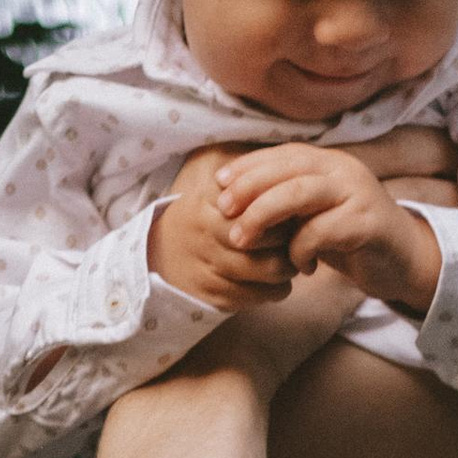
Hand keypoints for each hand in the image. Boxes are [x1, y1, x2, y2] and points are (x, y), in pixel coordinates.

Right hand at [151, 142, 295, 310]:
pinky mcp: (216, 296)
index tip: (288, 207)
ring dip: (289, 265)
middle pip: (269, 235)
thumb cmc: (201, 217)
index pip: (260, 200)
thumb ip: (243, 169)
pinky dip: (278, 289)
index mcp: (209, 199)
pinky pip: (262, 295)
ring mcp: (211, 266)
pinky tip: (275, 280)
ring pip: (271, 269)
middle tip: (296, 236)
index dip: (281, 205)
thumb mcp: (210, 180)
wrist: (160, 258)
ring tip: (289, 258)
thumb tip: (283, 161)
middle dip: (291, 236)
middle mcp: (208, 232)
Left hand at [216, 142, 446, 319]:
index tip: (220, 183)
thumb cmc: (350, 238)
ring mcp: (358, 193)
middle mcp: (343, 170)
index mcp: (329, 162)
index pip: (283, 154)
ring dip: (264, 216)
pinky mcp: (368, 223)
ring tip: (242, 240)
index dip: (249, 165)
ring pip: (300, 193)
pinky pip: (322, 232)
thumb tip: (236, 195)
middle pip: (288, 168)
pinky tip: (299, 267)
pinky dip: (301, 250)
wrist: (401, 260)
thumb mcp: (314, 213)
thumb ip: (286, 200)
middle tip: (225, 212)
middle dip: (250, 188)